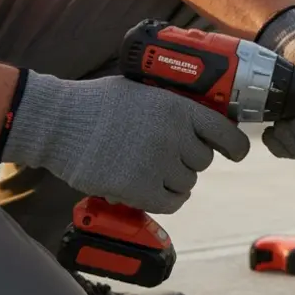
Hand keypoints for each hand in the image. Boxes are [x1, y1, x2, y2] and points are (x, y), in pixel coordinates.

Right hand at [0, 72, 250, 213]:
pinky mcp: (139, 188)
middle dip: (188, 160)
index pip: (226, 134)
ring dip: (174, 180)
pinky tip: (151, 189)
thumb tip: (201, 126)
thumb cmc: (98, 105)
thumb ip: (174, 108)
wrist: (58, 122)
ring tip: (148, 169)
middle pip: (204, 161)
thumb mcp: (144, 92)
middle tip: (164, 155)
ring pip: (188, 183)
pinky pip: (172, 202)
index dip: (235, 147)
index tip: (236, 154)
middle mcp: (174, 136)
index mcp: (178, 108)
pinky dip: (166, 199)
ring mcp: (157, 163)